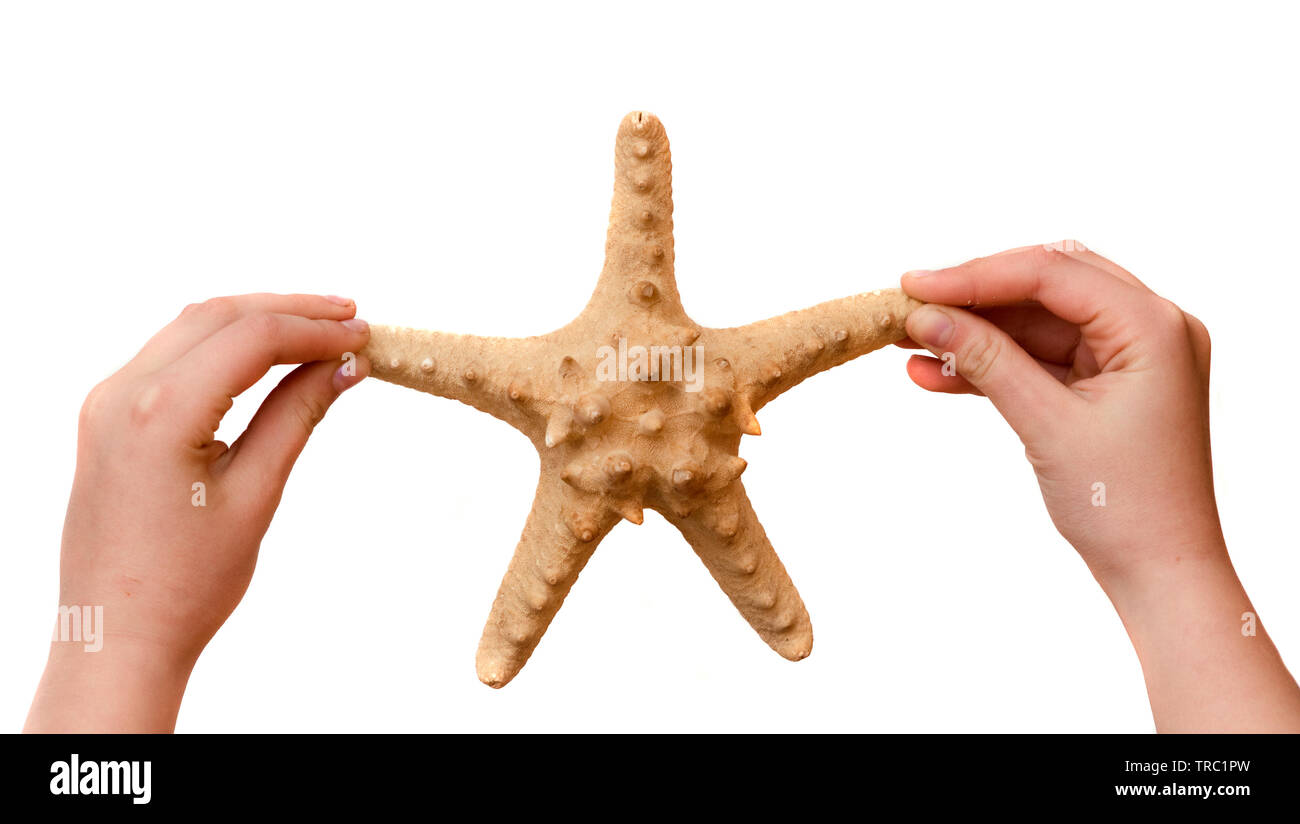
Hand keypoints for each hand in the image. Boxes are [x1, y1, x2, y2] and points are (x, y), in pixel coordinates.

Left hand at [25, 294, 370, 731]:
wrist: (117, 636)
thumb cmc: (186, 584)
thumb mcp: (255, 495)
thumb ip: (297, 416)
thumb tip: (344, 366)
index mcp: (158, 414)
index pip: (251, 339)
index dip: (315, 330)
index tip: (364, 335)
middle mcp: (122, 394)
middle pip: (218, 316)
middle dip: (289, 311)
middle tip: (350, 318)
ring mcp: (107, 402)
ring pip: (191, 328)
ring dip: (255, 321)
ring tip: (317, 331)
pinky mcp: (107, 417)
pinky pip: (169, 356)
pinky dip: (222, 346)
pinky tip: (265, 357)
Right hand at [899, 243, 1299, 731]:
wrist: (1160, 573)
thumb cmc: (1126, 507)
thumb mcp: (1046, 425)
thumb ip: (987, 361)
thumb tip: (926, 317)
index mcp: (1155, 326)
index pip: (1053, 274)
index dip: (976, 275)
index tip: (914, 284)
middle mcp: (1151, 327)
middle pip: (1046, 284)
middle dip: (974, 295)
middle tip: (909, 302)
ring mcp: (1129, 355)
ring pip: (1036, 321)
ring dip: (975, 332)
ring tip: (909, 340)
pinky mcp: (1107, 383)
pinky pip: (1039, 358)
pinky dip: (992, 364)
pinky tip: (934, 373)